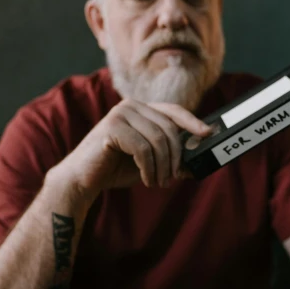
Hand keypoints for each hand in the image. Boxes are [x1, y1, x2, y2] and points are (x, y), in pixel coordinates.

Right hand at [55, 99, 212, 197]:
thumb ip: (167, 158)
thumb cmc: (113, 168)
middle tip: (171, 179)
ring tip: (158, 182)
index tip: (207, 133)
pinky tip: (146, 180)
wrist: (82, 179)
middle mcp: (130, 106)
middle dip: (175, 157)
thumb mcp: (147, 163)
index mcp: (139, 109)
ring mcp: (120, 114)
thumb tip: (191, 163)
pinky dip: (149, 169)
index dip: (192, 121)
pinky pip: (143, 149)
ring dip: (163, 166)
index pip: (172, 110)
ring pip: (158, 140)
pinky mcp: (112, 127)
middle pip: (168, 129)